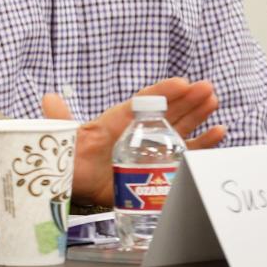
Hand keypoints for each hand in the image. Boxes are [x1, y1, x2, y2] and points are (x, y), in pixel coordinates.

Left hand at [42, 78, 226, 206]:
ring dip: (197, 115)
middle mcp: (136, 132)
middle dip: (187, 100)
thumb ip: (58, 119)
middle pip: (166, 112)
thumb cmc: (70, 157)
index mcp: (116, 121)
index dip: (162, 93)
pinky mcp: (157, 170)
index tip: (182, 82)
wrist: (75, 184)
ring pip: (179, 129)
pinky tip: (218, 132)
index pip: (142, 103)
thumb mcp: (62, 136)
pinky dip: (202, 146)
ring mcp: (149, 149)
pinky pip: (184, 156)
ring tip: (213, 101)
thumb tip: (48, 98)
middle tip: (207, 87)